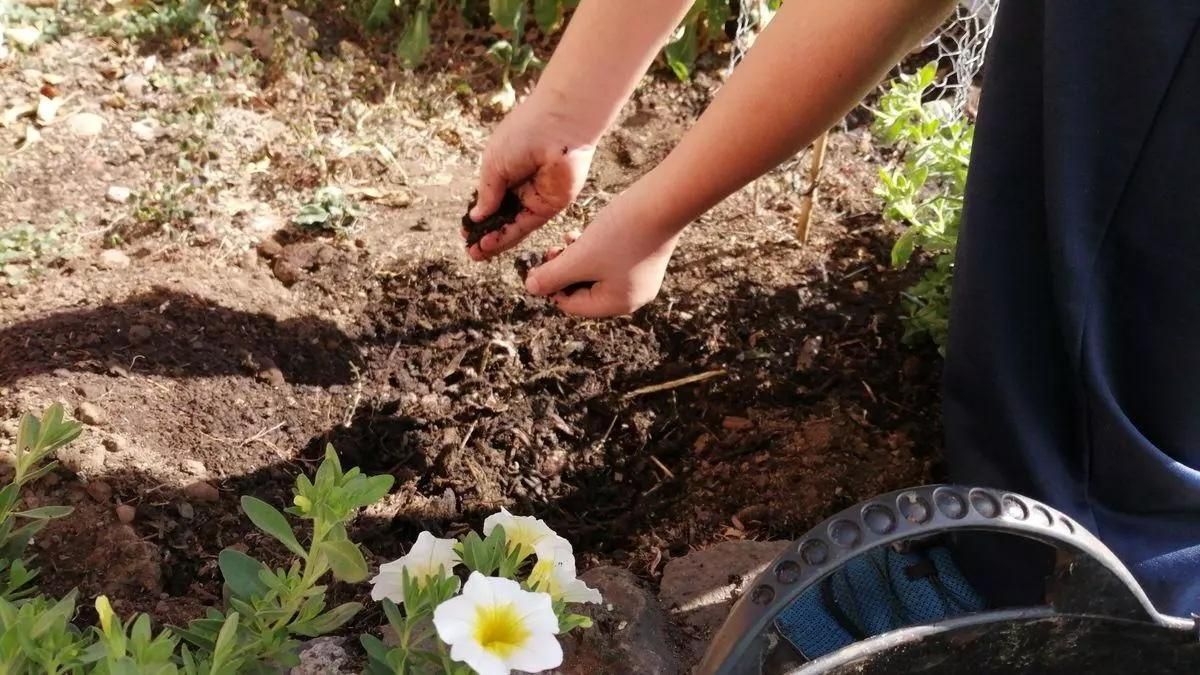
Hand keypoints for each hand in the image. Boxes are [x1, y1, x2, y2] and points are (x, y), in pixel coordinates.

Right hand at [466, 93, 595, 260]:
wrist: (559, 124)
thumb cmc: (525, 133)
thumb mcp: (494, 163)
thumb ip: (487, 192)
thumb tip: (477, 216)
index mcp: (507, 171)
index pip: (492, 201)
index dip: (480, 218)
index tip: (466, 231)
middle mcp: (522, 187)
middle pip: (503, 218)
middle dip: (486, 235)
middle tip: (470, 250)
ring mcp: (538, 197)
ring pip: (514, 226)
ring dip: (496, 241)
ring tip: (477, 253)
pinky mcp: (552, 205)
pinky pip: (527, 225)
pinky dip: (509, 235)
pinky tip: (492, 243)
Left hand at [524, 190, 679, 316]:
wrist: (664, 201)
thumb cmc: (621, 233)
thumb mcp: (579, 257)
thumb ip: (552, 276)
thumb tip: (530, 289)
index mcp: (617, 304)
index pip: (572, 305)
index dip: (550, 286)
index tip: (538, 264)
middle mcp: (632, 297)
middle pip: (584, 291)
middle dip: (564, 271)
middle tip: (551, 250)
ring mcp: (641, 278)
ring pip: (596, 274)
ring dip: (577, 258)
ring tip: (568, 238)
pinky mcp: (644, 258)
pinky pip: (610, 262)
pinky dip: (594, 250)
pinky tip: (586, 233)